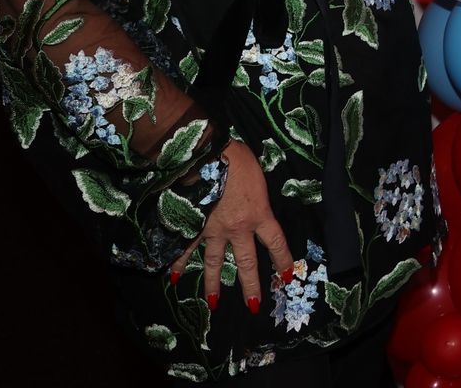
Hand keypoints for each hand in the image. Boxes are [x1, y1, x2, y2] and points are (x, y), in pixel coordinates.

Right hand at [172, 140, 293, 313]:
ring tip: (214, 305)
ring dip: (214, 285)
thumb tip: (258, 206)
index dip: (283, 260)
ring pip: (215, 263)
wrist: (210, 154)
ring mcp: (214, 229)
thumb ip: (259, 198)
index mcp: (260, 214)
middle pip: (247, 262)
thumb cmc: (239, 160)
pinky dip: (178, 263)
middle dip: (251, 285)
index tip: (286, 276)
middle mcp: (239, 228)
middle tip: (253, 306)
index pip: (276, 243)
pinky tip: (174, 278)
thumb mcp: (259, 179)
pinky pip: (186, 248)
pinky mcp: (194, 225)